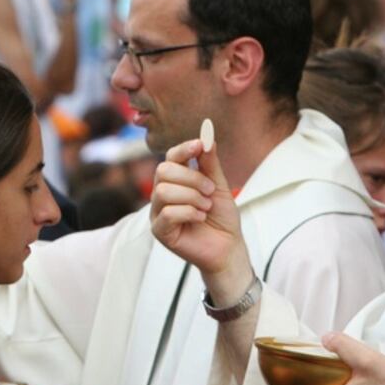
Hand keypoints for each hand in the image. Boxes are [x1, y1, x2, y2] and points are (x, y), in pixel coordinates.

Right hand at [150, 139, 252, 302]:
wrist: (227, 247)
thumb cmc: (221, 217)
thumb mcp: (219, 186)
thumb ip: (210, 163)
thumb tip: (207, 136)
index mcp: (175, 180)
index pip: (170, 157)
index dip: (183, 149)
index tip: (199, 146)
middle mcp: (162, 194)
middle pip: (164, 170)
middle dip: (192, 178)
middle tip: (210, 191)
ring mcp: (157, 212)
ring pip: (163, 191)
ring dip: (191, 197)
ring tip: (206, 207)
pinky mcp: (159, 231)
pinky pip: (166, 213)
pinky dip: (189, 212)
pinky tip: (200, 218)